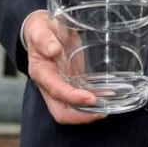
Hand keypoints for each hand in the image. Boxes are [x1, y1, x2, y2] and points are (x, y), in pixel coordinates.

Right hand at [22, 10, 104, 124]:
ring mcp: (59, 86)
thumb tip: (54, 50)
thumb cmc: (40, 30)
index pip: (56, 91)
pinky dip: (92, 103)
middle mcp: (49, 85)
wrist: (40, 30)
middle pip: (61, 112)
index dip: (73, 98)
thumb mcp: (39, 29)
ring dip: (88, 112)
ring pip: (71, 110)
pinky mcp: (69, 83)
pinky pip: (79, 100)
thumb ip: (44, 39)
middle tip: (101, 111)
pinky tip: (106, 97)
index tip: (91, 98)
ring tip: (108, 106)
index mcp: (40, 72)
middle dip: (81, 116)